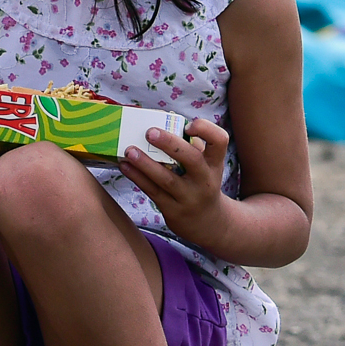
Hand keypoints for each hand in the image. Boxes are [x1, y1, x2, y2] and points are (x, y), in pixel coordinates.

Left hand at [118, 118, 230, 243]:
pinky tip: (124, 166)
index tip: (189, 125)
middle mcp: (205, 180)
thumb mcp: (205, 166)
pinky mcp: (173, 210)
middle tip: (150, 132)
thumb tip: (161, 122)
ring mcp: (189, 197)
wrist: (209, 223)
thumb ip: (190, 147)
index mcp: (214, 163)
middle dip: (170, 144)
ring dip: (145, 164)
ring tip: (129, 150)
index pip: (220, 141)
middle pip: (192, 159)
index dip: (206, 130)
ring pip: (166, 179)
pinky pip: (152, 191)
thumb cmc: (201, 183)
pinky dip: (137, 177)